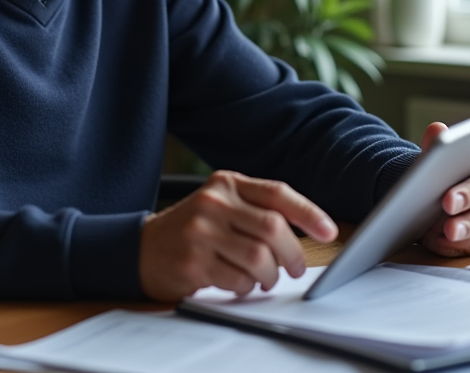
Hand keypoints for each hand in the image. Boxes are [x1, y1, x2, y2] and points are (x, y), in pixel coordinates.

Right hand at [139, 170, 338, 301]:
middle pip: (272, 228)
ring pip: (259, 256)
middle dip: (292, 253)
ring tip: (265, 278)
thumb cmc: (192, 229)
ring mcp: (201, 231)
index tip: (329, 231)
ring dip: (270, 274)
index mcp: (226, 183)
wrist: (140, 248)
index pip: (277, 193)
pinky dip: (247, 286)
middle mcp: (214, 202)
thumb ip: (256, 209)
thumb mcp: (221, 206)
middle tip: (295, 268)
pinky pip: (238, 279)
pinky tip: (240, 283)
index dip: (308, 213)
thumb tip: (307, 231)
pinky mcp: (192, 261)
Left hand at [417, 122, 469, 256]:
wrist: (437, 193)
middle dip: (467, 221)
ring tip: (440, 238)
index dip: (468, 193)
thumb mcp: (438, 157)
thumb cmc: (443, 173)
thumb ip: (437, 143)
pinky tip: (437, 244)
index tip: (448, 201)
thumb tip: (436, 129)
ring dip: (462, 238)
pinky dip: (455, 248)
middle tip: (447, 227)